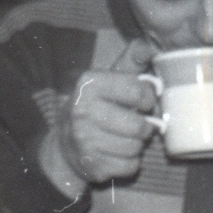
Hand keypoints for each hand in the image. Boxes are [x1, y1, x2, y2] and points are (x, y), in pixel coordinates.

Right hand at [44, 39, 158, 189]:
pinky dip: (129, 162)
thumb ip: (129, 63)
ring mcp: (84, 140)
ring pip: (136, 147)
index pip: (140, 92)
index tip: (142, 101)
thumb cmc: (94, 107)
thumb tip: (145, 47)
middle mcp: (82, 110)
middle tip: (133, 124)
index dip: (148, 99)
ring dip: (136, 145)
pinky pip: (130, 166)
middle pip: (139, 126)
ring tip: (122, 138)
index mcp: (89, 84)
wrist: (64, 144)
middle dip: (143, 127)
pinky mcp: (91, 165)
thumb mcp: (107, 80)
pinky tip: (115, 153)